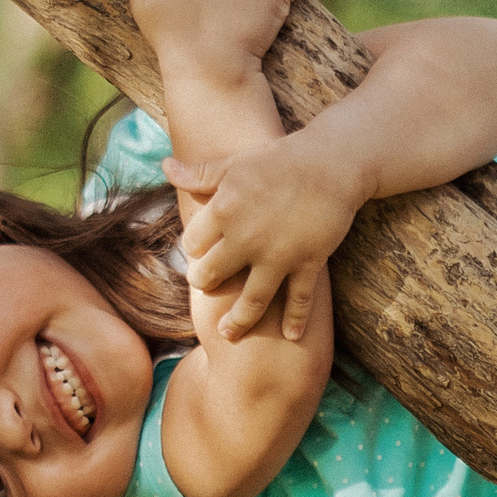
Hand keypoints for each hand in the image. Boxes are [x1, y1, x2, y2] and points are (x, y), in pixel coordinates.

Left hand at [165, 140, 369, 340]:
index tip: (198, 254)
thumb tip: (166, 167)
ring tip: (228, 334)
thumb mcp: (235, 163)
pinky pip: (299, 300)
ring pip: (251, 300)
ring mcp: (278, 255)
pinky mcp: (308, 262)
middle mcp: (246, 238)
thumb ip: (200, 174)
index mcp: (223, 211)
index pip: (193, 243)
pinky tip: (291, 337)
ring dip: (238, 321)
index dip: (193, 250)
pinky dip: (296, 321)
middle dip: (205, 284)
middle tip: (206, 288)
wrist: (331, 162)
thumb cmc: (280, 160)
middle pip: (212, 275)